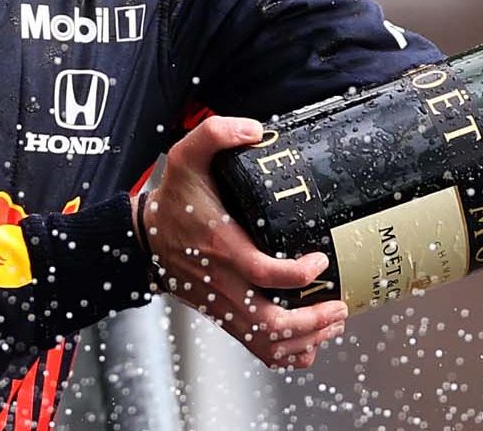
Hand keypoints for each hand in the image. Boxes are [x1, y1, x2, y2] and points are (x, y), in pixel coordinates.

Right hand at [136, 116, 347, 368]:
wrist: (143, 238)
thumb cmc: (172, 199)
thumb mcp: (185, 155)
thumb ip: (216, 134)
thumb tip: (254, 130)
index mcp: (220, 246)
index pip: (264, 272)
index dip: (298, 273)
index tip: (321, 260)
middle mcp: (222, 283)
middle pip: (270, 322)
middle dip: (312, 321)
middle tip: (340, 306)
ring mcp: (223, 304)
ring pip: (266, 341)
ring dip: (305, 339)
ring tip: (333, 322)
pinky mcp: (224, 315)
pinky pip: (256, 348)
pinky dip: (285, 352)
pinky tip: (309, 341)